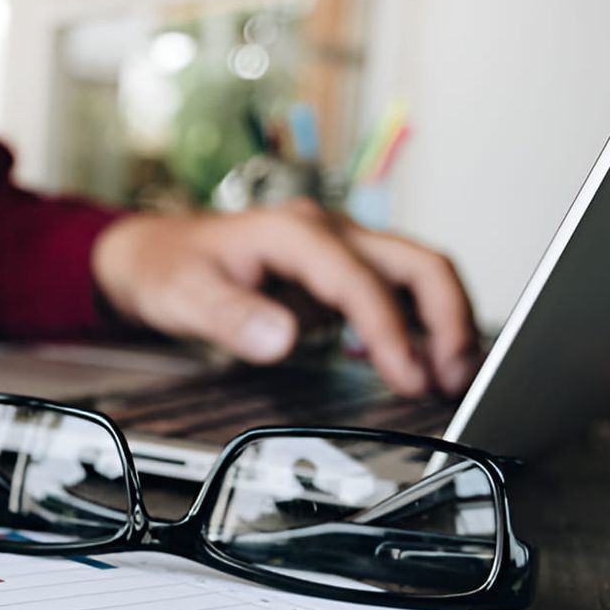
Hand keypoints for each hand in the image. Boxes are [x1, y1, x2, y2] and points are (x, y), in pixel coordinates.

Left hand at [90, 200, 478, 396]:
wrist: (151, 253)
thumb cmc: (167, 267)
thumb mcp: (185, 294)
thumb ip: (231, 316)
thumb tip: (282, 338)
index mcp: (295, 232)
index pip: (361, 280)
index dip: (391, 330)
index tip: (407, 376)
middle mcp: (327, 232)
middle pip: (416, 263)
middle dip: (447, 318)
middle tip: (458, 377)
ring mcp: (337, 249)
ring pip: (416, 275)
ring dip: (443, 322)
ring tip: (454, 377)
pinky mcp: (337, 273)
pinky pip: (394, 292)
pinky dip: (419, 325)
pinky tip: (421, 362)